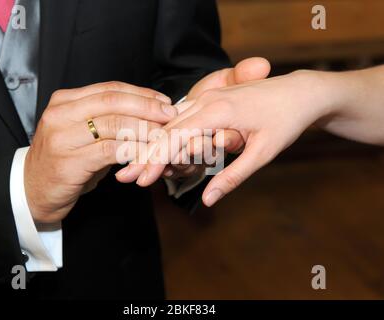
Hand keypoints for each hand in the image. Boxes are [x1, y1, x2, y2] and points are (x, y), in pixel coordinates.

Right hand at [24, 82, 176, 222]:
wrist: (33, 190)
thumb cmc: (65, 160)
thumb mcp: (82, 133)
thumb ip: (107, 120)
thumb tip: (149, 113)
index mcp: (65, 101)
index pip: (110, 89)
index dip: (141, 94)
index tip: (164, 101)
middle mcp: (61, 113)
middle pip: (113, 101)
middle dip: (147, 107)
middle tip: (170, 115)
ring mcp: (62, 137)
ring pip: (114, 124)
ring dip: (144, 129)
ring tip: (164, 135)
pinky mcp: (68, 162)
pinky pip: (110, 151)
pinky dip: (133, 150)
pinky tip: (147, 153)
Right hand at [132, 70, 335, 205]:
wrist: (300, 92)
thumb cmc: (286, 121)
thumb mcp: (263, 153)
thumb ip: (233, 177)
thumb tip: (208, 200)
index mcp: (217, 111)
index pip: (175, 139)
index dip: (156, 161)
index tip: (140, 181)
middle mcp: (207, 101)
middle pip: (166, 131)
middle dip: (144, 155)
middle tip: (124, 177)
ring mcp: (207, 97)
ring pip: (170, 123)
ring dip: (152, 145)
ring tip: (134, 165)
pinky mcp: (210, 99)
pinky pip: (182, 117)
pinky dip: (166, 134)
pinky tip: (156, 147)